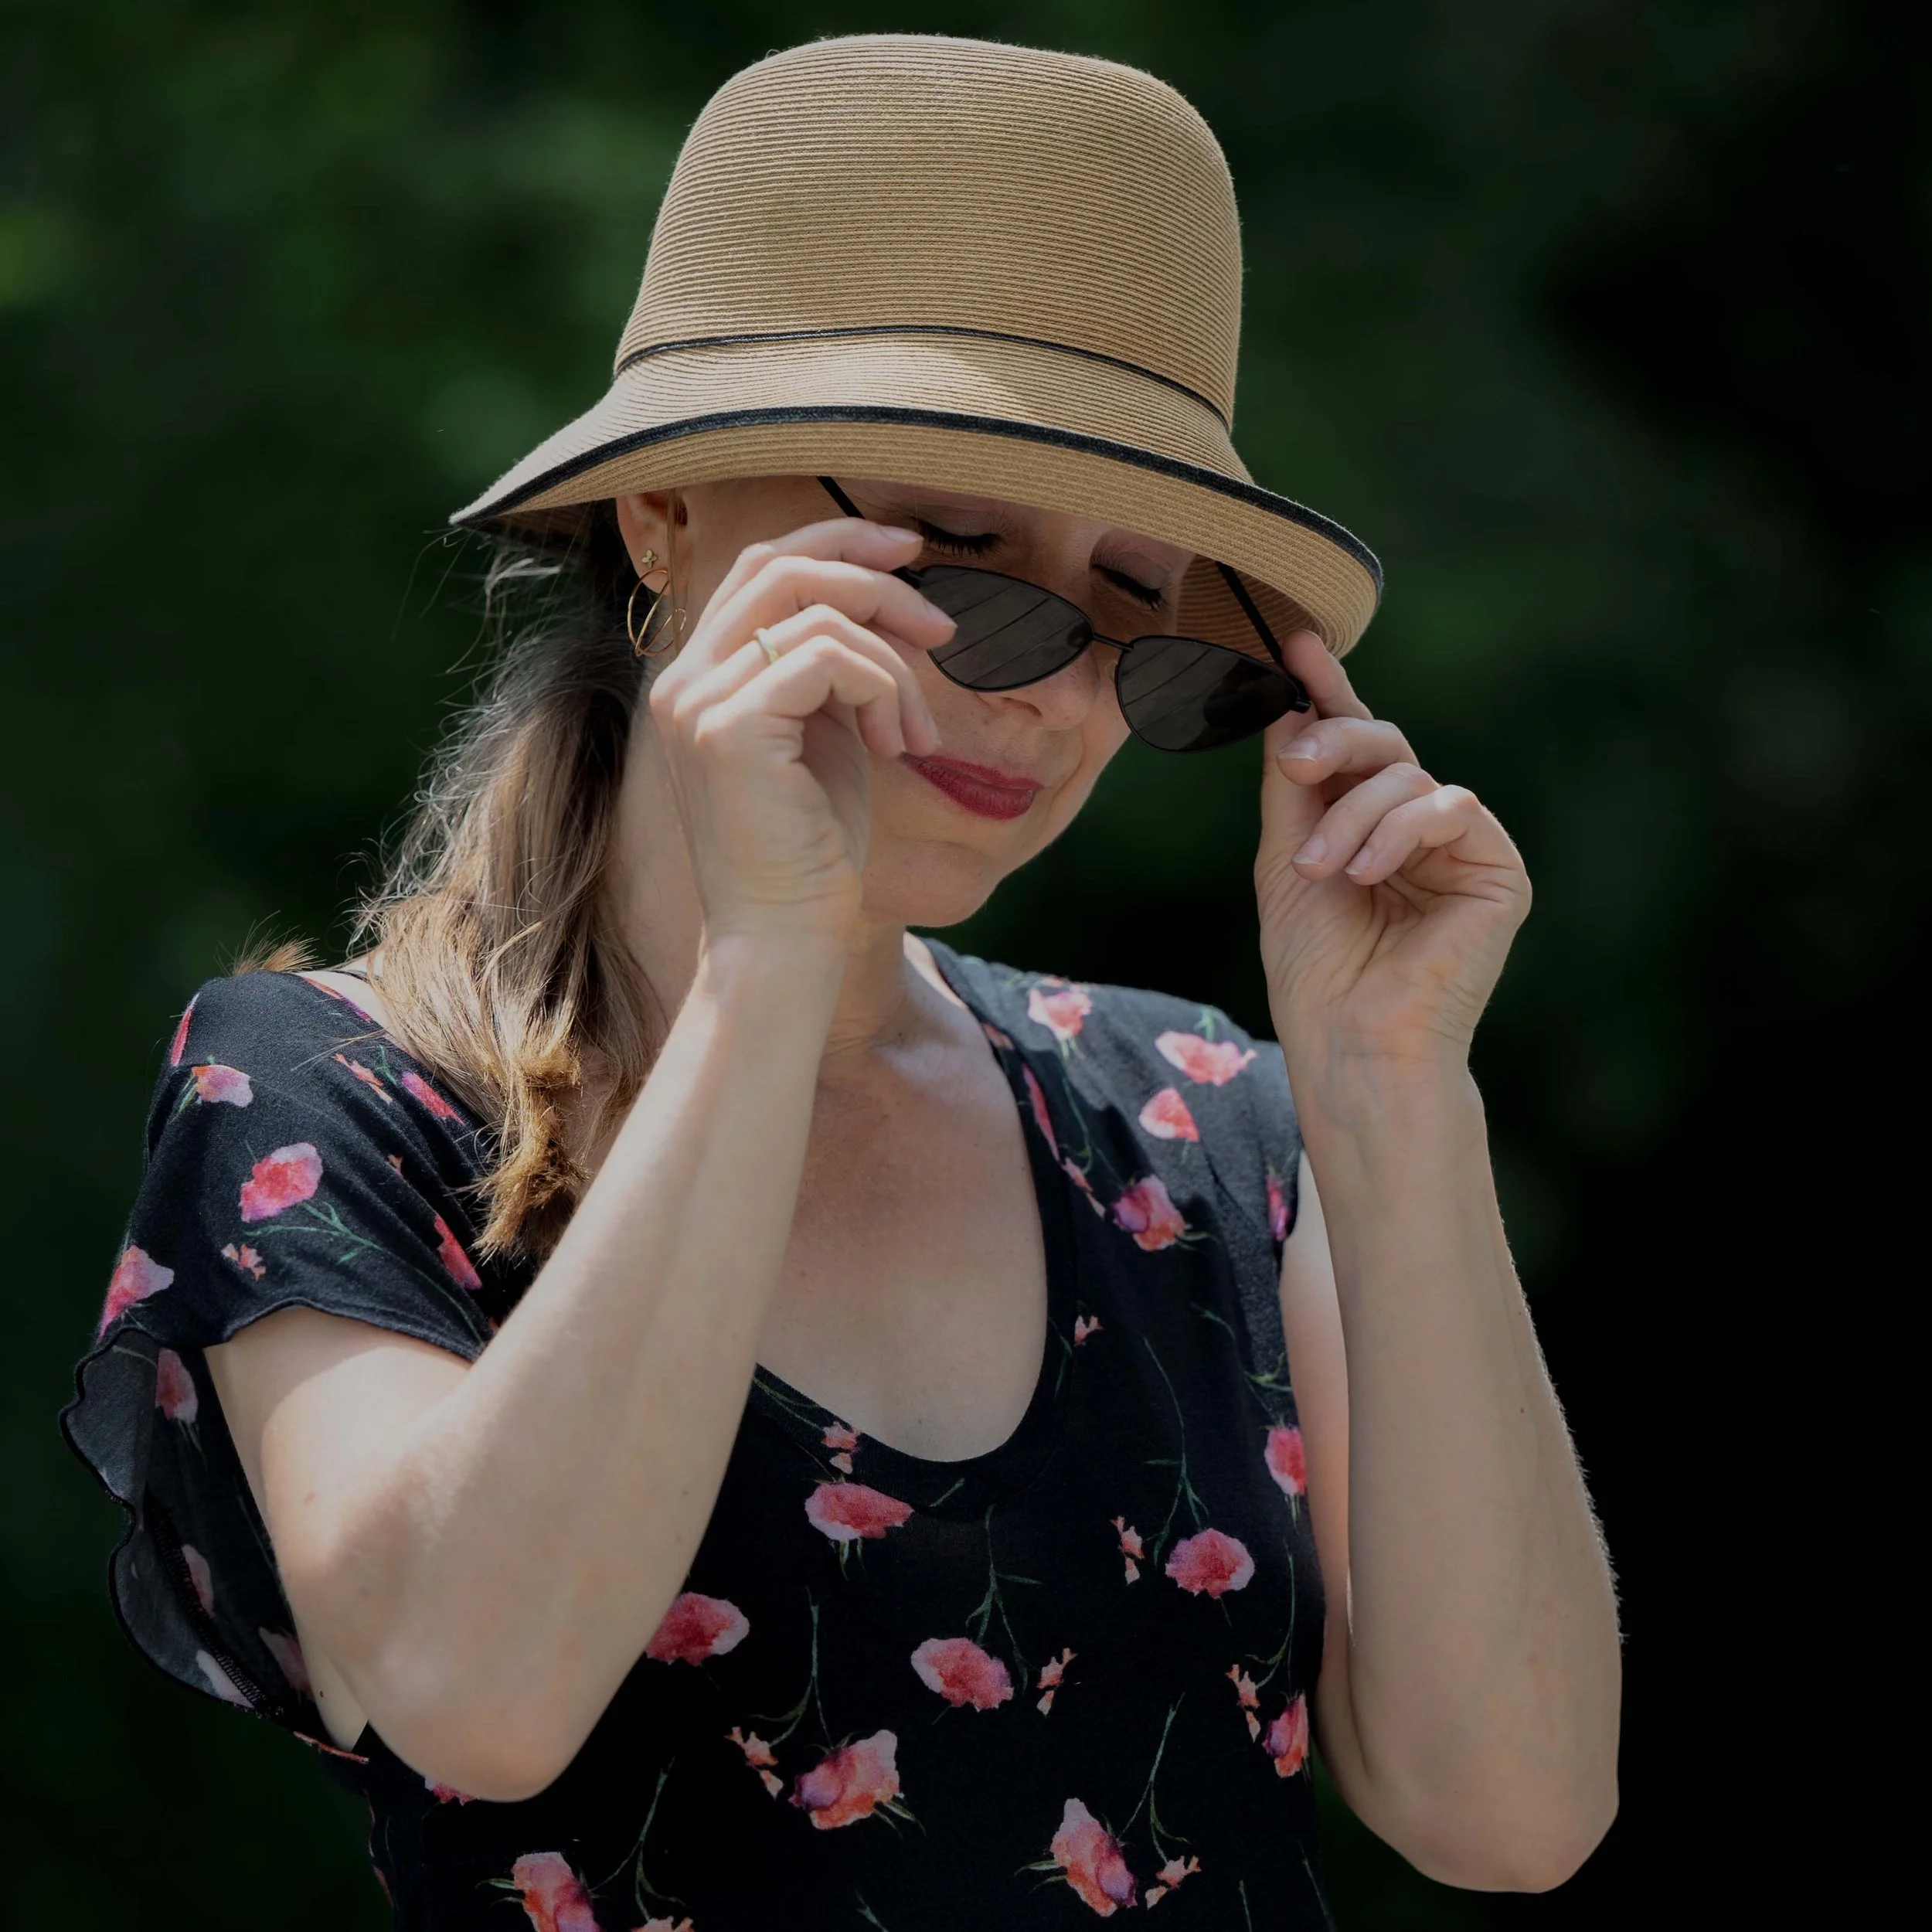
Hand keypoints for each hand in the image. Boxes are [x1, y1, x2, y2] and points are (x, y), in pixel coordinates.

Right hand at [647, 516, 953, 949]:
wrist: (783, 937)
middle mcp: (684, 680)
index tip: (907, 552)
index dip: (836, 543)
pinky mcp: (729, 728)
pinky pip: (830, 657)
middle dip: (875, 580)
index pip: (760, 568)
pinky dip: (883, 689)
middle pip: (781, 567)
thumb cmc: (814, 850)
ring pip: (817, 611)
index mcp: (701, 677)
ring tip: (916, 734)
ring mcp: (698, 701)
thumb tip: (884, 606)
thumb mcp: (826, 736)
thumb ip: (832, 669)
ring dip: (895, 663)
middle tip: (942, 627)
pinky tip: (894, 747)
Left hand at [1255, 630, 1530, 1075]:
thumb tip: (1292, 707)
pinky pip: (1451, 808)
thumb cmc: (1315, 970)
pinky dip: (1401, 831)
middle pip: (1387, 746)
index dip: (1328, 693)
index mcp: (1369, 828)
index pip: (1354, 748)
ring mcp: (1463, 850)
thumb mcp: (1286, 859)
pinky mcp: (1499, 871)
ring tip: (1319, 870)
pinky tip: (1368, 871)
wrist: (1351, 1042)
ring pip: (1411, 776)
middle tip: (1297, 763)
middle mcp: (1420, 832)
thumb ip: (1295, 786)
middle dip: (1336, 741)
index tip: (1295, 643)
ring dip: (1353, 814)